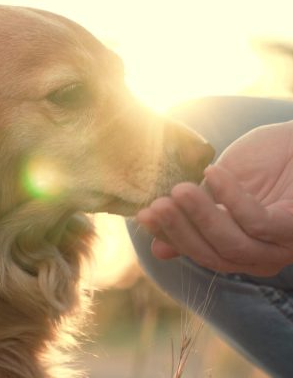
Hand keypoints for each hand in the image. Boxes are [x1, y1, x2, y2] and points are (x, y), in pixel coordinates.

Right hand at [137, 121, 292, 275]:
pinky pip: (257, 221)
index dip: (168, 236)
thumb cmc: (262, 164)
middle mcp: (259, 256)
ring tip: (178, 189)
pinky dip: (230, 198)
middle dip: (180, 231)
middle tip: (156, 204)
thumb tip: (158, 248)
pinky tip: (212, 172)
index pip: (197, 252)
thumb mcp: (218, 193)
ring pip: (232, 244)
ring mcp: (279, 244)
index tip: (142, 215)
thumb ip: (193, 218)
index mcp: (238, 249)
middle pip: (212, 256)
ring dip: (200, 217)